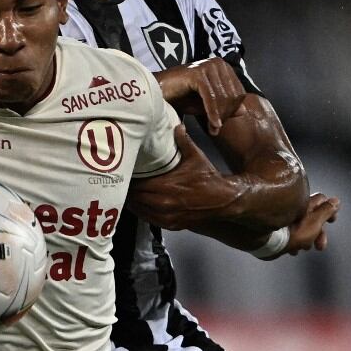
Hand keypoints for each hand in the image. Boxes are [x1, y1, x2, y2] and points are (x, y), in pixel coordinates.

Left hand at [129, 124, 243, 229]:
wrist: (225, 200)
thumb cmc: (208, 178)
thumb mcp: (196, 156)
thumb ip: (183, 141)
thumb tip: (177, 125)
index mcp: (165, 187)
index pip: (136, 185)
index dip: (129, 179)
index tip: (125, 172)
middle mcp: (163, 204)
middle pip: (134, 198)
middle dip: (129, 189)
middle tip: (125, 181)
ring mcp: (167, 217)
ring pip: (138, 210)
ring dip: (133, 201)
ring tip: (130, 191)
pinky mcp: (171, 225)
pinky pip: (148, 219)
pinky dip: (143, 211)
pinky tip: (141, 203)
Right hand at [155, 57, 245, 134]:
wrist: (156, 92)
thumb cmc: (180, 97)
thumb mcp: (206, 103)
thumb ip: (224, 105)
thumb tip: (243, 110)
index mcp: (223, 66)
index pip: (239, 92)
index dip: (233, 110)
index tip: (220, 124)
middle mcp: (217, 63)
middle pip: (233, 95)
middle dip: (226, 115)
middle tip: (215, 129)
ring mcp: (207, 66)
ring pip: (223, 97)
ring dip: (219, 116)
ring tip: (212, 130)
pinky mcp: (197, 73)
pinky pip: (211, 97)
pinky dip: (212, 113)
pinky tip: (212, 125)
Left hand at [264, 192, 339, 260]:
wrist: (263, 241)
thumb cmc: (291, 232)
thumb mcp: (314, 223)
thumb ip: (325, 211)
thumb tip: (336, 201)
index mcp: (303, 203)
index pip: (322, 199)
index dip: (330, 210)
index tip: (332, 222)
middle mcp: (293, 207)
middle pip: (312, 216)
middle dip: (319, 232)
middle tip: (320, 247)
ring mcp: (283, 217)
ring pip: (300, 226)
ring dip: (306, 239)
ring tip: (302, 249)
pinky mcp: (274, 226)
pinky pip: (288, 232)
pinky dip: (293, 241)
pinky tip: (291, 251)